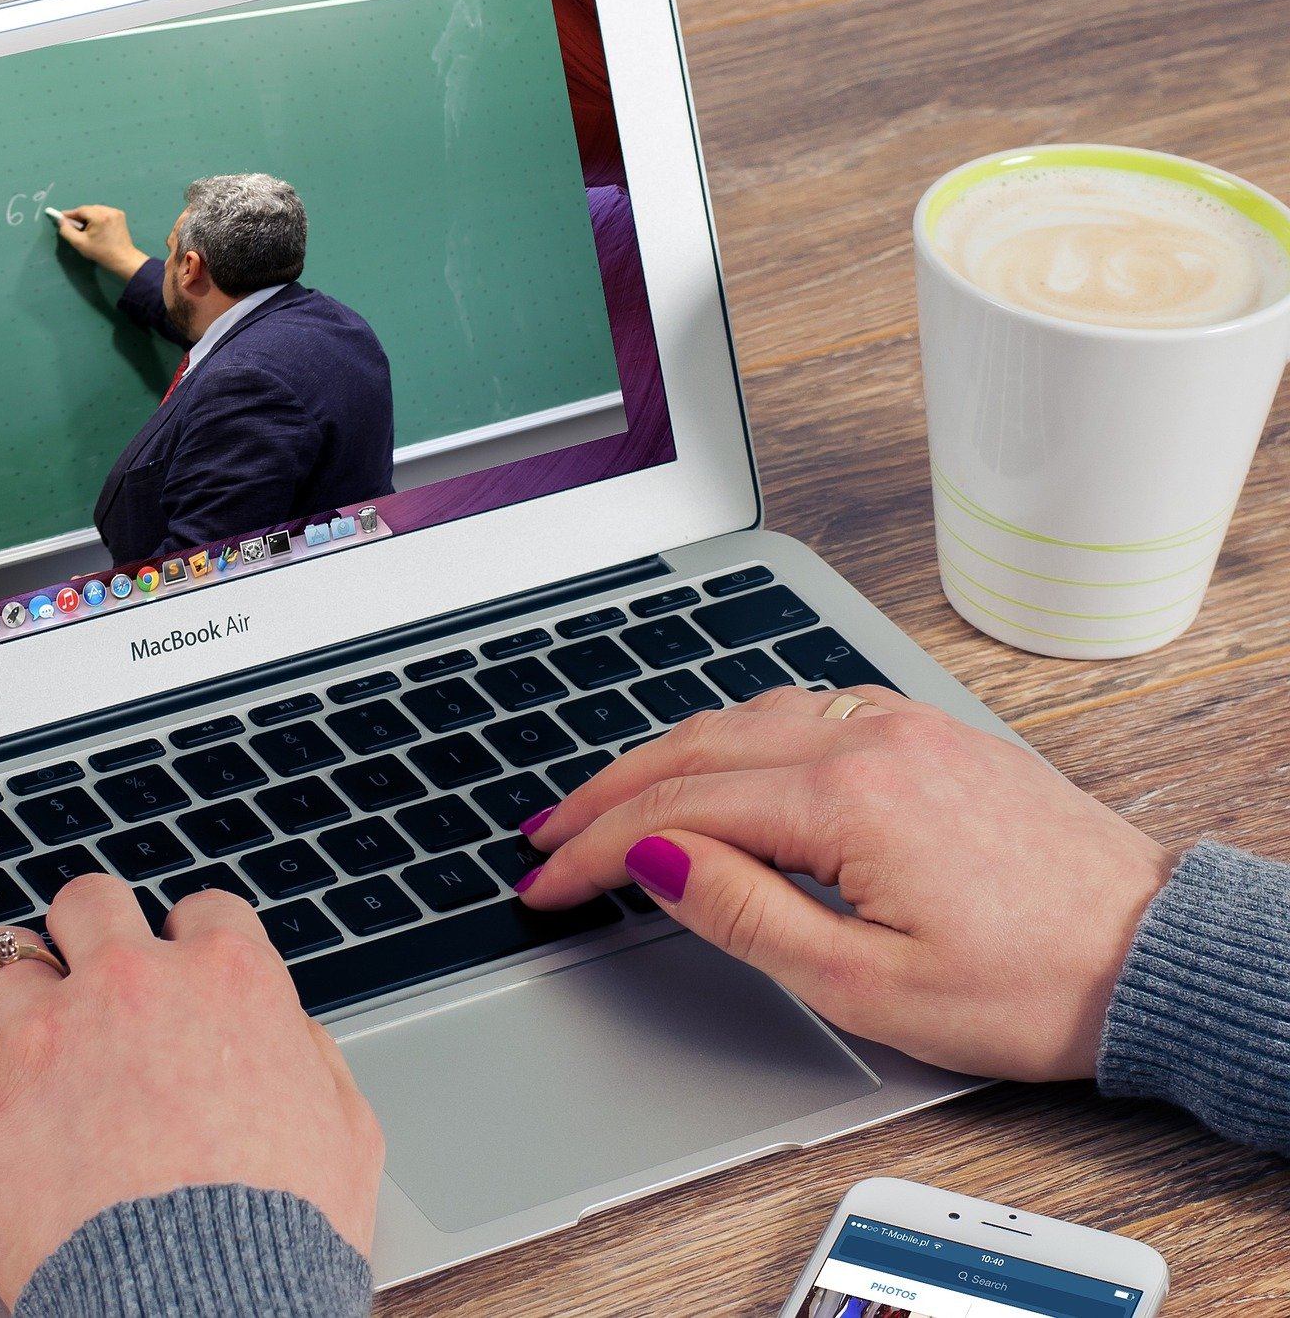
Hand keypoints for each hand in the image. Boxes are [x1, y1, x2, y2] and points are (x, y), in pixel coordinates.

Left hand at [0, 875, 383, 1306]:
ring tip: (1, 1001)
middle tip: (84, 961)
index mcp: (228, 982)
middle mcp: (132, 985)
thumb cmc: (283, 1236)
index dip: (188, 937)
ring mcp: (46, 1035)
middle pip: (91, 903)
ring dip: (3, 975)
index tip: (176, 960)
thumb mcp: (346, 1135)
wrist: (206, 1307)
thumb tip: (293, 1035)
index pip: (203, 911)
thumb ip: (315, 1061)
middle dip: (89, 927)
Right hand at [53, 203, 150, 279]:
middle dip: (80, 216)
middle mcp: (109, 210)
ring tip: (86, 229)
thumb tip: (61, 220)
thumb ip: (67, 231)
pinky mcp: (120, 215)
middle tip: (74, 226)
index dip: (70, 214)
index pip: (81, 210)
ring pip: (96, 210)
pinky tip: (97, 228)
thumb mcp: (80, 244)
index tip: (61, 217)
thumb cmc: (101, 253)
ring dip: (89, 217)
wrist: (123, 259)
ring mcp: (116, 212)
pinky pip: (104, 212)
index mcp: (100, 216)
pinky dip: (98, 217)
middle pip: (89, 209)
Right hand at [518, 686, 1173, 1080]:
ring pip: (739, 718)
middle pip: (693, 747)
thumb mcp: (865, 982)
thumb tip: (652, 859)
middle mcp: (867, 739)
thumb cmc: (1028, 984)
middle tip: (543, 835)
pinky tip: (708, 763)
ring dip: (660, 758)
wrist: (1151, 954)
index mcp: (845, 799)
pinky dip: (725, 736)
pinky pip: (794, 712)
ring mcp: (898, 725)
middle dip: (603, 792)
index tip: (543, 882)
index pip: (675, 810)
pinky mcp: (923, 732)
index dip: (592, 849)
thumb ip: (744, 911)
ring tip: (604, 802)